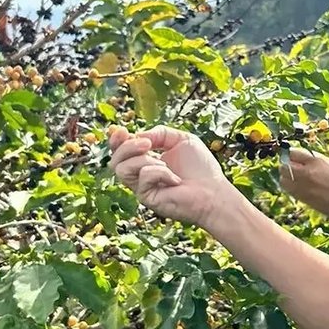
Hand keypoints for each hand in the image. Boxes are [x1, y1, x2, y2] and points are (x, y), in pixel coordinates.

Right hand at [108, 125, 234, 226]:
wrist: (213, 191)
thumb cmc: (201, 168)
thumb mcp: (181, 140)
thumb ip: (160, 133)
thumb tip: (138, 136)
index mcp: (147, 161)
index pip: (121, 152)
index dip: (116, 140)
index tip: (122, 130)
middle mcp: (141, 175)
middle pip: (115, 161)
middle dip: (127, 147)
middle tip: (147, 144)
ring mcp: (142, 188)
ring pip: (122, 169)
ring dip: (143, 160)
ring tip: (164, 162)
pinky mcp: (146, 198)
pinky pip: (143, 177)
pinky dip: (160, 173)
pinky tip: (175, 179)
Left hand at [279, 148, 328, 220]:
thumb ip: (314, 160)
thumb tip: (299, 158)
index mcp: (315, 161)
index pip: (292, 153)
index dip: (292, 154)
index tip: (293, 156)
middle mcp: (306, 173)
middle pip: (284, 166)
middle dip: (286, 165)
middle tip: (292, 167)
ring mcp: (303, 187)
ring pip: (283, 180)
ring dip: (286, 177)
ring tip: (294, 178)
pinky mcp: (303, 199)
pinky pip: (289, 190)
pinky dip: (290, 187)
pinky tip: (298, 186)